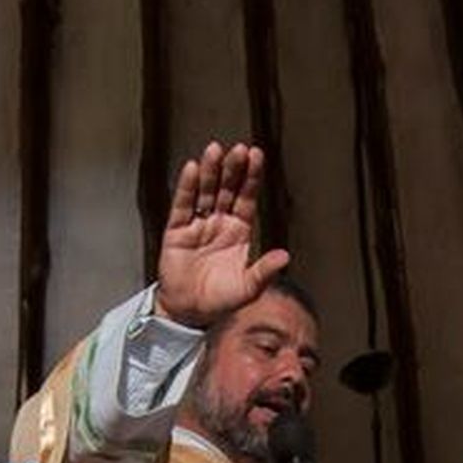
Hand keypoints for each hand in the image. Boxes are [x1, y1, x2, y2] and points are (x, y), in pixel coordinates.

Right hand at [154, 141, 288, 328]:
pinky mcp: (177, 230)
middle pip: (227, 189)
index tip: (256, 154)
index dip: (251, 177)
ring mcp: (198, 224)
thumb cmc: (221, 300)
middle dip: (233, 169)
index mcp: (239, 231)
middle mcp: (219, 222)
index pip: (247, 197)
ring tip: (215, 150)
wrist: (190, 313)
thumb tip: (285, 257)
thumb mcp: (247, 289)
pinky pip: (183, 205)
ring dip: (211, 171)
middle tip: (239, 149)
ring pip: (206, 192)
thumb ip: (264, 271)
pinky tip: (193, 169)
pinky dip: (187, 187)